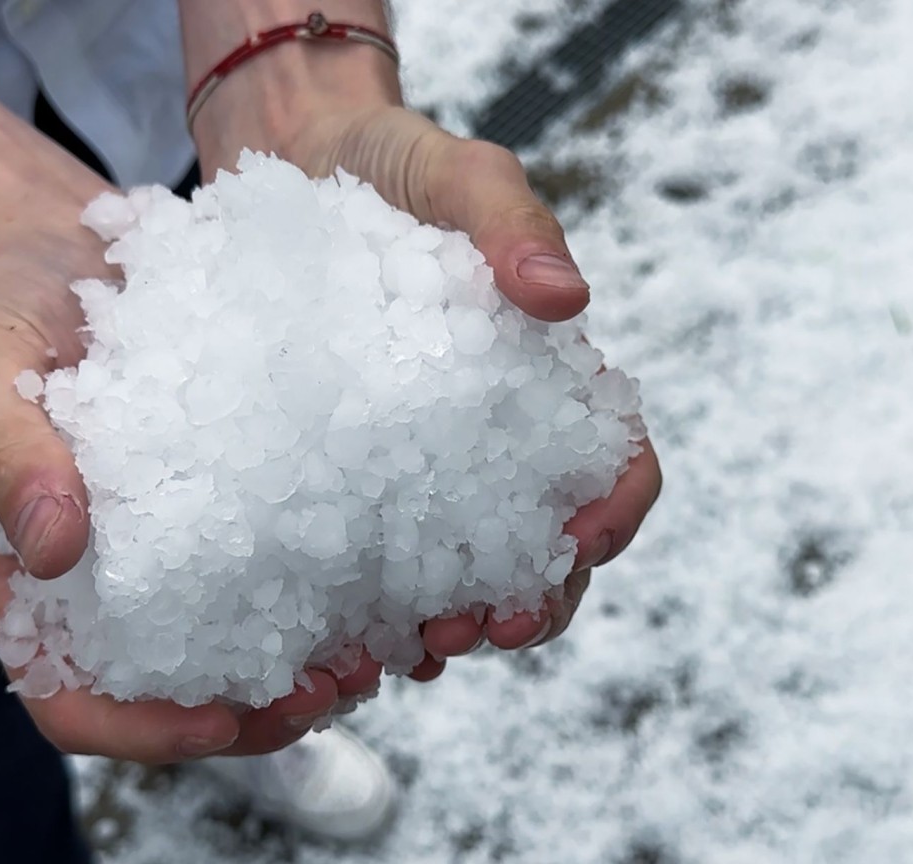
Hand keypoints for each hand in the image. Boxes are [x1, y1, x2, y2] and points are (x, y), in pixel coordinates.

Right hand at [0, 214, 380, 761]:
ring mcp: (177, 550)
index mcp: (32, 587)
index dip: (142, 733)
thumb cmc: (9, 315)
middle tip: (330, 690)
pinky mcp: (234, 500)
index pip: (69, 700)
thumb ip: (5, 453)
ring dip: (308, 669)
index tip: (218, 721)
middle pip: (174, 695)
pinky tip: (388, 578)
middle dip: (256, 716)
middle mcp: (113, 585)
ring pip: (238, 647)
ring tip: (375, 652)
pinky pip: (281, 565)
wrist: (66, 251)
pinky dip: (333, 590)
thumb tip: (51, 554)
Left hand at [207, 104, 663, 668]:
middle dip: (538, 601)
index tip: (582, 541)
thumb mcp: (457, 171)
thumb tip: (567, 299)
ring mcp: (423, 467)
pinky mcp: (349, 477)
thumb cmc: (392, 165)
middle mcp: (495, 442)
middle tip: (491, 628)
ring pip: (467, 572)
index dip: (613, 513)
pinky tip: (350, 634)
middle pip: (548, 548)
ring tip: (421, 649)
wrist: (297, 167)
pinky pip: (377, 560)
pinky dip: (377, 608)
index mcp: (547, 383)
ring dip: (460, 622)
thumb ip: (511, 221)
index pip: (614, 464)